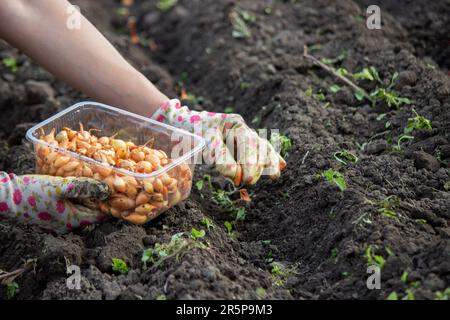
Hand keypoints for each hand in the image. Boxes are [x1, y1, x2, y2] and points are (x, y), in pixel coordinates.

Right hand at [0, 173, 109, 233]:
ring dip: (88, 196)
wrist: (5, 196)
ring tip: (97, 180)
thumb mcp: (61, 186)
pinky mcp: (51, 213)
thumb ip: (84, 187)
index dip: (110, 204)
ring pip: (81, 208)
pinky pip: (70, 205)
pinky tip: (78, 183)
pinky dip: (77, 196)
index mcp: (73, 221)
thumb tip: (106, 189)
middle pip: (91, 211)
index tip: (119, 190)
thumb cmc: (33, 191)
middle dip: (100, 198)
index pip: (100, 216)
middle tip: (110, 182)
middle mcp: (67, 224)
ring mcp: (58, 220)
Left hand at [152, 99, 285, 184]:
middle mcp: (243, 128)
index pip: (247, 143)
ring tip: (275, 175)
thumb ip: (220, 156)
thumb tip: (235, 175)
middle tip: (249, 182)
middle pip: (258, 145)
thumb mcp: (203, 142)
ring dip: (269, 161)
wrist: (187, 124)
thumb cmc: (193, 132)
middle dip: (256, 165)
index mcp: (234, 123)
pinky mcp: (245, 145)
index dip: (248, 162)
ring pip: (262, 147)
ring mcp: (245, 135)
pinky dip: (271, 157)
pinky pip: (261, 150)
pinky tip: (281, 165)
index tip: (243, 179)